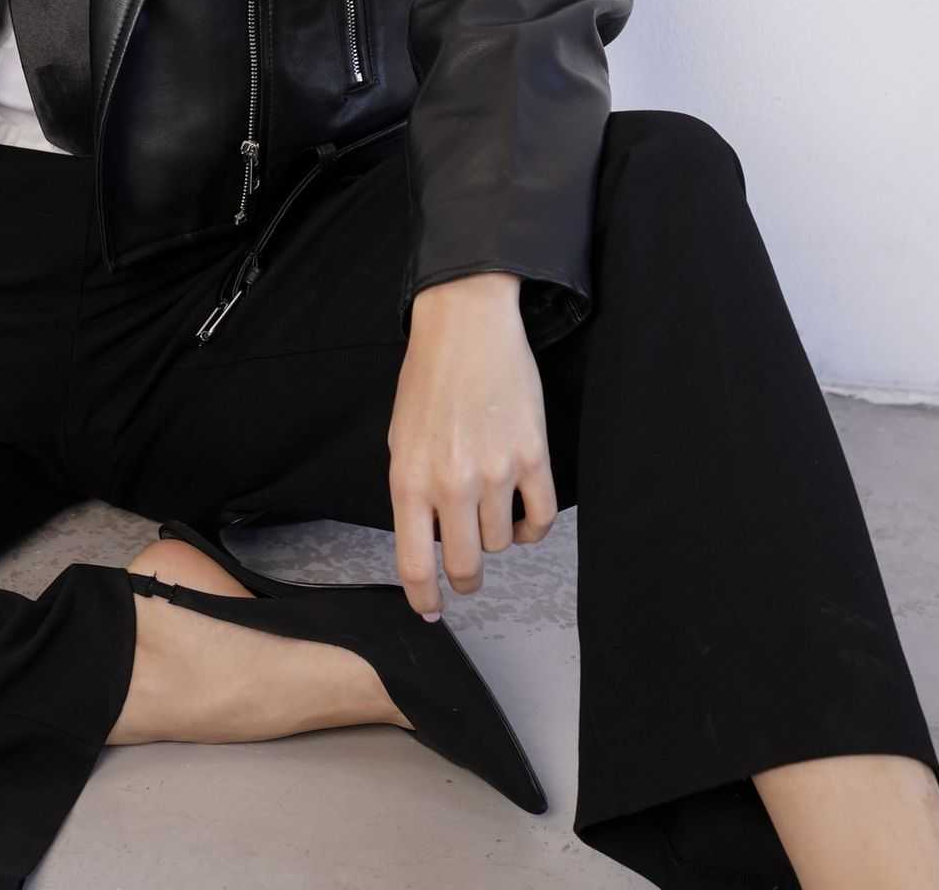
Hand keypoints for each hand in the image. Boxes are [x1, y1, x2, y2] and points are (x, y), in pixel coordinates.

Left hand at [387, 273, 557, 617]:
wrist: (466, 327)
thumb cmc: (428, 378)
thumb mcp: (400, 438)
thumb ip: (412, 491)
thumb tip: (426, 538)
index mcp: (408, 480)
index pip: (414, 563)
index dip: (424, 598)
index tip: (431, 611)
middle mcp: (451, 484)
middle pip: (466, 566)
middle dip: (466, 578)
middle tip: (467, 572)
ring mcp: (495, 473)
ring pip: (501, 542)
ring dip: (495, 536)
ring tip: (488, 508)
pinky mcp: (533, 457)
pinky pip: (539, 520)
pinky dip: (530, 528)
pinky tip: (520, 518)